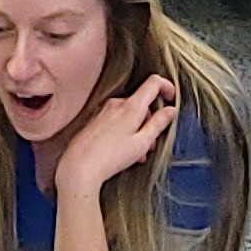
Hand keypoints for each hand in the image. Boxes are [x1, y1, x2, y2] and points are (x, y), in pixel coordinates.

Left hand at [54, 74, 180, 199]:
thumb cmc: (111, 157)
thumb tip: (171, 110)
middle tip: (151, 145)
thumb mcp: (142, 142)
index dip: (167, 87)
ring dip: (137, 130)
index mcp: (131, 106)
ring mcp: (102, 111)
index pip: (153, 83)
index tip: (172, 98)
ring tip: (136, 154)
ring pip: (128, 115)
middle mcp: (115, 103)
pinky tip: (121, 152)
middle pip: (141, 104)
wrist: (78, 167)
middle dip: (150, 122)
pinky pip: (115, 121)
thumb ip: (159, 123)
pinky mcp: (93, 121)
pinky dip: (123, 132)